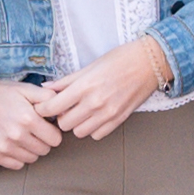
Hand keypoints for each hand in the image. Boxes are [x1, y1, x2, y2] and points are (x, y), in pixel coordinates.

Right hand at [0, 71, 63, 169]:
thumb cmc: (3, 94)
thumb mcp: (27, 89)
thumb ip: (48, 97)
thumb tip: (63, 108)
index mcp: (28, 119)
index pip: (55, 139)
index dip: (54, 132)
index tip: (48, 127)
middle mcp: (16, 136)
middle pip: (44, 150)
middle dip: (44, 141)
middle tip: (36, 130)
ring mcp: (3, 148)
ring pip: (31, 159)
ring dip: (31, 149)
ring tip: (24, 136)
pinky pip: (16, 165)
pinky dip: (18, 157)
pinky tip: (14, 144)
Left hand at [37, 36, 176, 144]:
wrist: (150, 63)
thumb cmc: (121, 59)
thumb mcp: (91, 65)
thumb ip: (67, 80)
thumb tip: (46, 88)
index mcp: (85, 86)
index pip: (53, 107)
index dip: (43, 108)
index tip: (43, 106)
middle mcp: (95, 103)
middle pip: (64, 124)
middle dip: (61, 116)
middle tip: (64, 107)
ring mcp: (108, 114)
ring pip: (78, 133)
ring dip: (76, 124)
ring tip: (80, 112)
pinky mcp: (118, 121)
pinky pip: (96, 135)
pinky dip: (92, 128)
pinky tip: (95, 116)